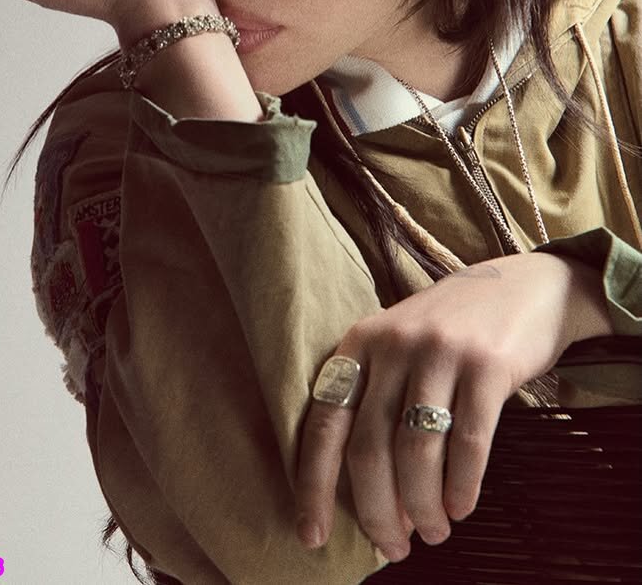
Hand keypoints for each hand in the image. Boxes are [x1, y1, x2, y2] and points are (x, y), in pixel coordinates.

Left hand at [294, 251, 611, 562]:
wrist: (522, 287)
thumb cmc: (451, 331)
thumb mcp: (398, 345)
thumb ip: (375, 401)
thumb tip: (367, 494)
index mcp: (359, 342)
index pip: (324, 422)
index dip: (313, 484)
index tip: (312, 535)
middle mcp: (393, 343)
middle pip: (369, 447)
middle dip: (377, 510)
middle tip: (394, 546)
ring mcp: (439, 351)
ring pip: (416, 451)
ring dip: (422, 505)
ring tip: (432, 532)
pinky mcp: (487, 364)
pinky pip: (468, 441)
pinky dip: (462, 485)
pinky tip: (461, 508)